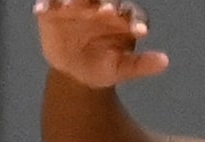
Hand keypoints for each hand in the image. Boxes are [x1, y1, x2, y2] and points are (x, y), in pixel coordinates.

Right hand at [35, 0, 169, 87]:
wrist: (74, 71)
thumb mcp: (120, 69)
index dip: (134, 20)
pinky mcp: (56, 12)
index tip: (140, 32)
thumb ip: (140, 65)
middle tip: (106, 11)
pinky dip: (46, 5)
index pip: (131, 13)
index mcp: (122, 16)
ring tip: (69, 5)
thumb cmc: (101, 66)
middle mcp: (102, 5)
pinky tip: (40, 10)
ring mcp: (78, 7)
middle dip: (106, 2)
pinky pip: (51, 5)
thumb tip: (164, 62)